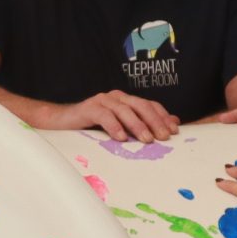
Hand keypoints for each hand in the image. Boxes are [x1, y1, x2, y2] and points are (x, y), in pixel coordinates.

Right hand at [42, 89, 178, 142]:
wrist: (63, 121)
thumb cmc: (93, 127)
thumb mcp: (121, 127)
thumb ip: (142, 124)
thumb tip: (173, 123)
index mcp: (126, 101)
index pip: (149, 105)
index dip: (163, 117)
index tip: (173, 131)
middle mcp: (116, 97)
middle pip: (141, 106)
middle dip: (155, 121)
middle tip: (163, 137)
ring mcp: (102, 101)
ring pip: (125, 110)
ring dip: (137, 125)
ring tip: (147, 140)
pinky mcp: (89, 108)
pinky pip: (105, 116)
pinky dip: (114, 126)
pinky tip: (121, 137)